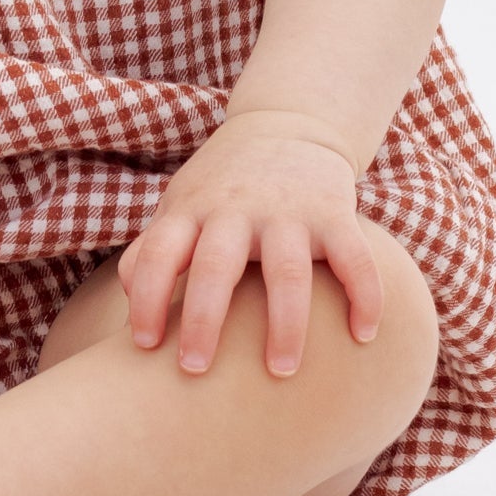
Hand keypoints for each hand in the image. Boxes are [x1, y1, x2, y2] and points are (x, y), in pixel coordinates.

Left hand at [116, 121, 382, 378]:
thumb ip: (153, 251)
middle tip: (195, 370)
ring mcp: (288, 211)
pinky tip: (363, 336)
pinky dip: (363, 297)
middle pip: (216, 266)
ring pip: (287, 271)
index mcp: (192, 210)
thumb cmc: (221, 186)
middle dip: (204, 320)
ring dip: (285, 325)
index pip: (158, 253)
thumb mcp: (180, 205)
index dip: (148, 298)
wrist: (287, 124)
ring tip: (280, 371)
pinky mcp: (334, 212)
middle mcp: (236, 211)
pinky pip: (354, 259)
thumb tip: (132, 306)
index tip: (145, 346)